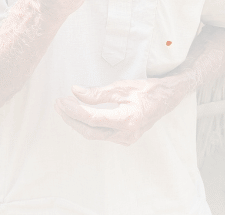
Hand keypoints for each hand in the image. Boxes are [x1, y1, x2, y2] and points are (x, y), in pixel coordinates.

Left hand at [54, 78, 182, 145]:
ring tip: (64, 107)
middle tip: (58, 104)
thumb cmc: (145, 91)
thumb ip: (97, 93)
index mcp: (128, 120)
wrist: (166, 99)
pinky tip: (77, 114)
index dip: (73, 111)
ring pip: (94, 134)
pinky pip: (100, 133)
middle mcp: (127, 134)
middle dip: (70, 118)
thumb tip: (74, 91)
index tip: (61, 100)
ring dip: (77, 122)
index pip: (92, 119)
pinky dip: (87, 124)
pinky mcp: (124, 138)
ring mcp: (126, 139)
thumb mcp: (120, 87)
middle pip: (90, 131)